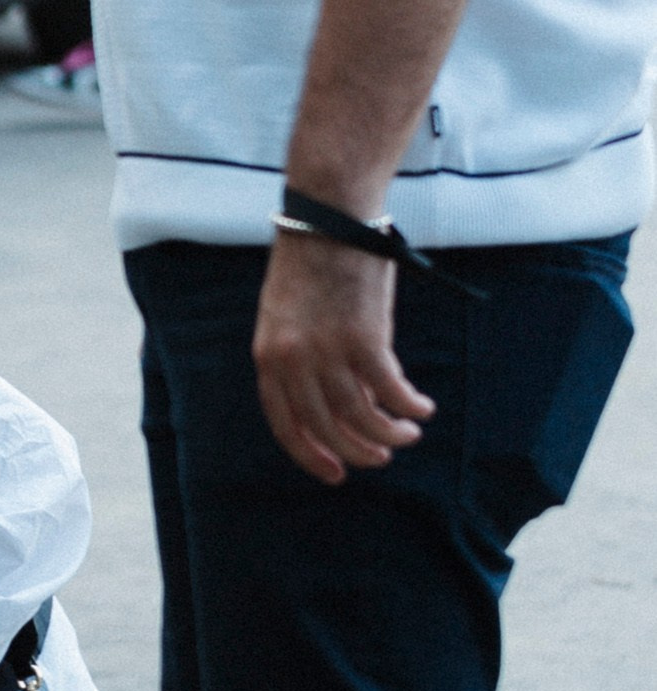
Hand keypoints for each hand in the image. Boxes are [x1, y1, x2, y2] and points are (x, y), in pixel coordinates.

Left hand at [254, 229, 433, 483]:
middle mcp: (292, 360)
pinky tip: (422, 409)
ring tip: (408, 435)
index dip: (310, 454)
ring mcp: (327, 350)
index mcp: (268, 356)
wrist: (328, 217)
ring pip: (360, 416)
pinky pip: (389, 390)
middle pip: (325, 426)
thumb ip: (305, 359)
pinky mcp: (364, 337)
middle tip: (380, 458)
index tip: (335, 472)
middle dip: (356, 451)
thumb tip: (339, 402)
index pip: (285, 423)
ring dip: (389, 434)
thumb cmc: (314, 264)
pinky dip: (409, 406)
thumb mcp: (292, 317)